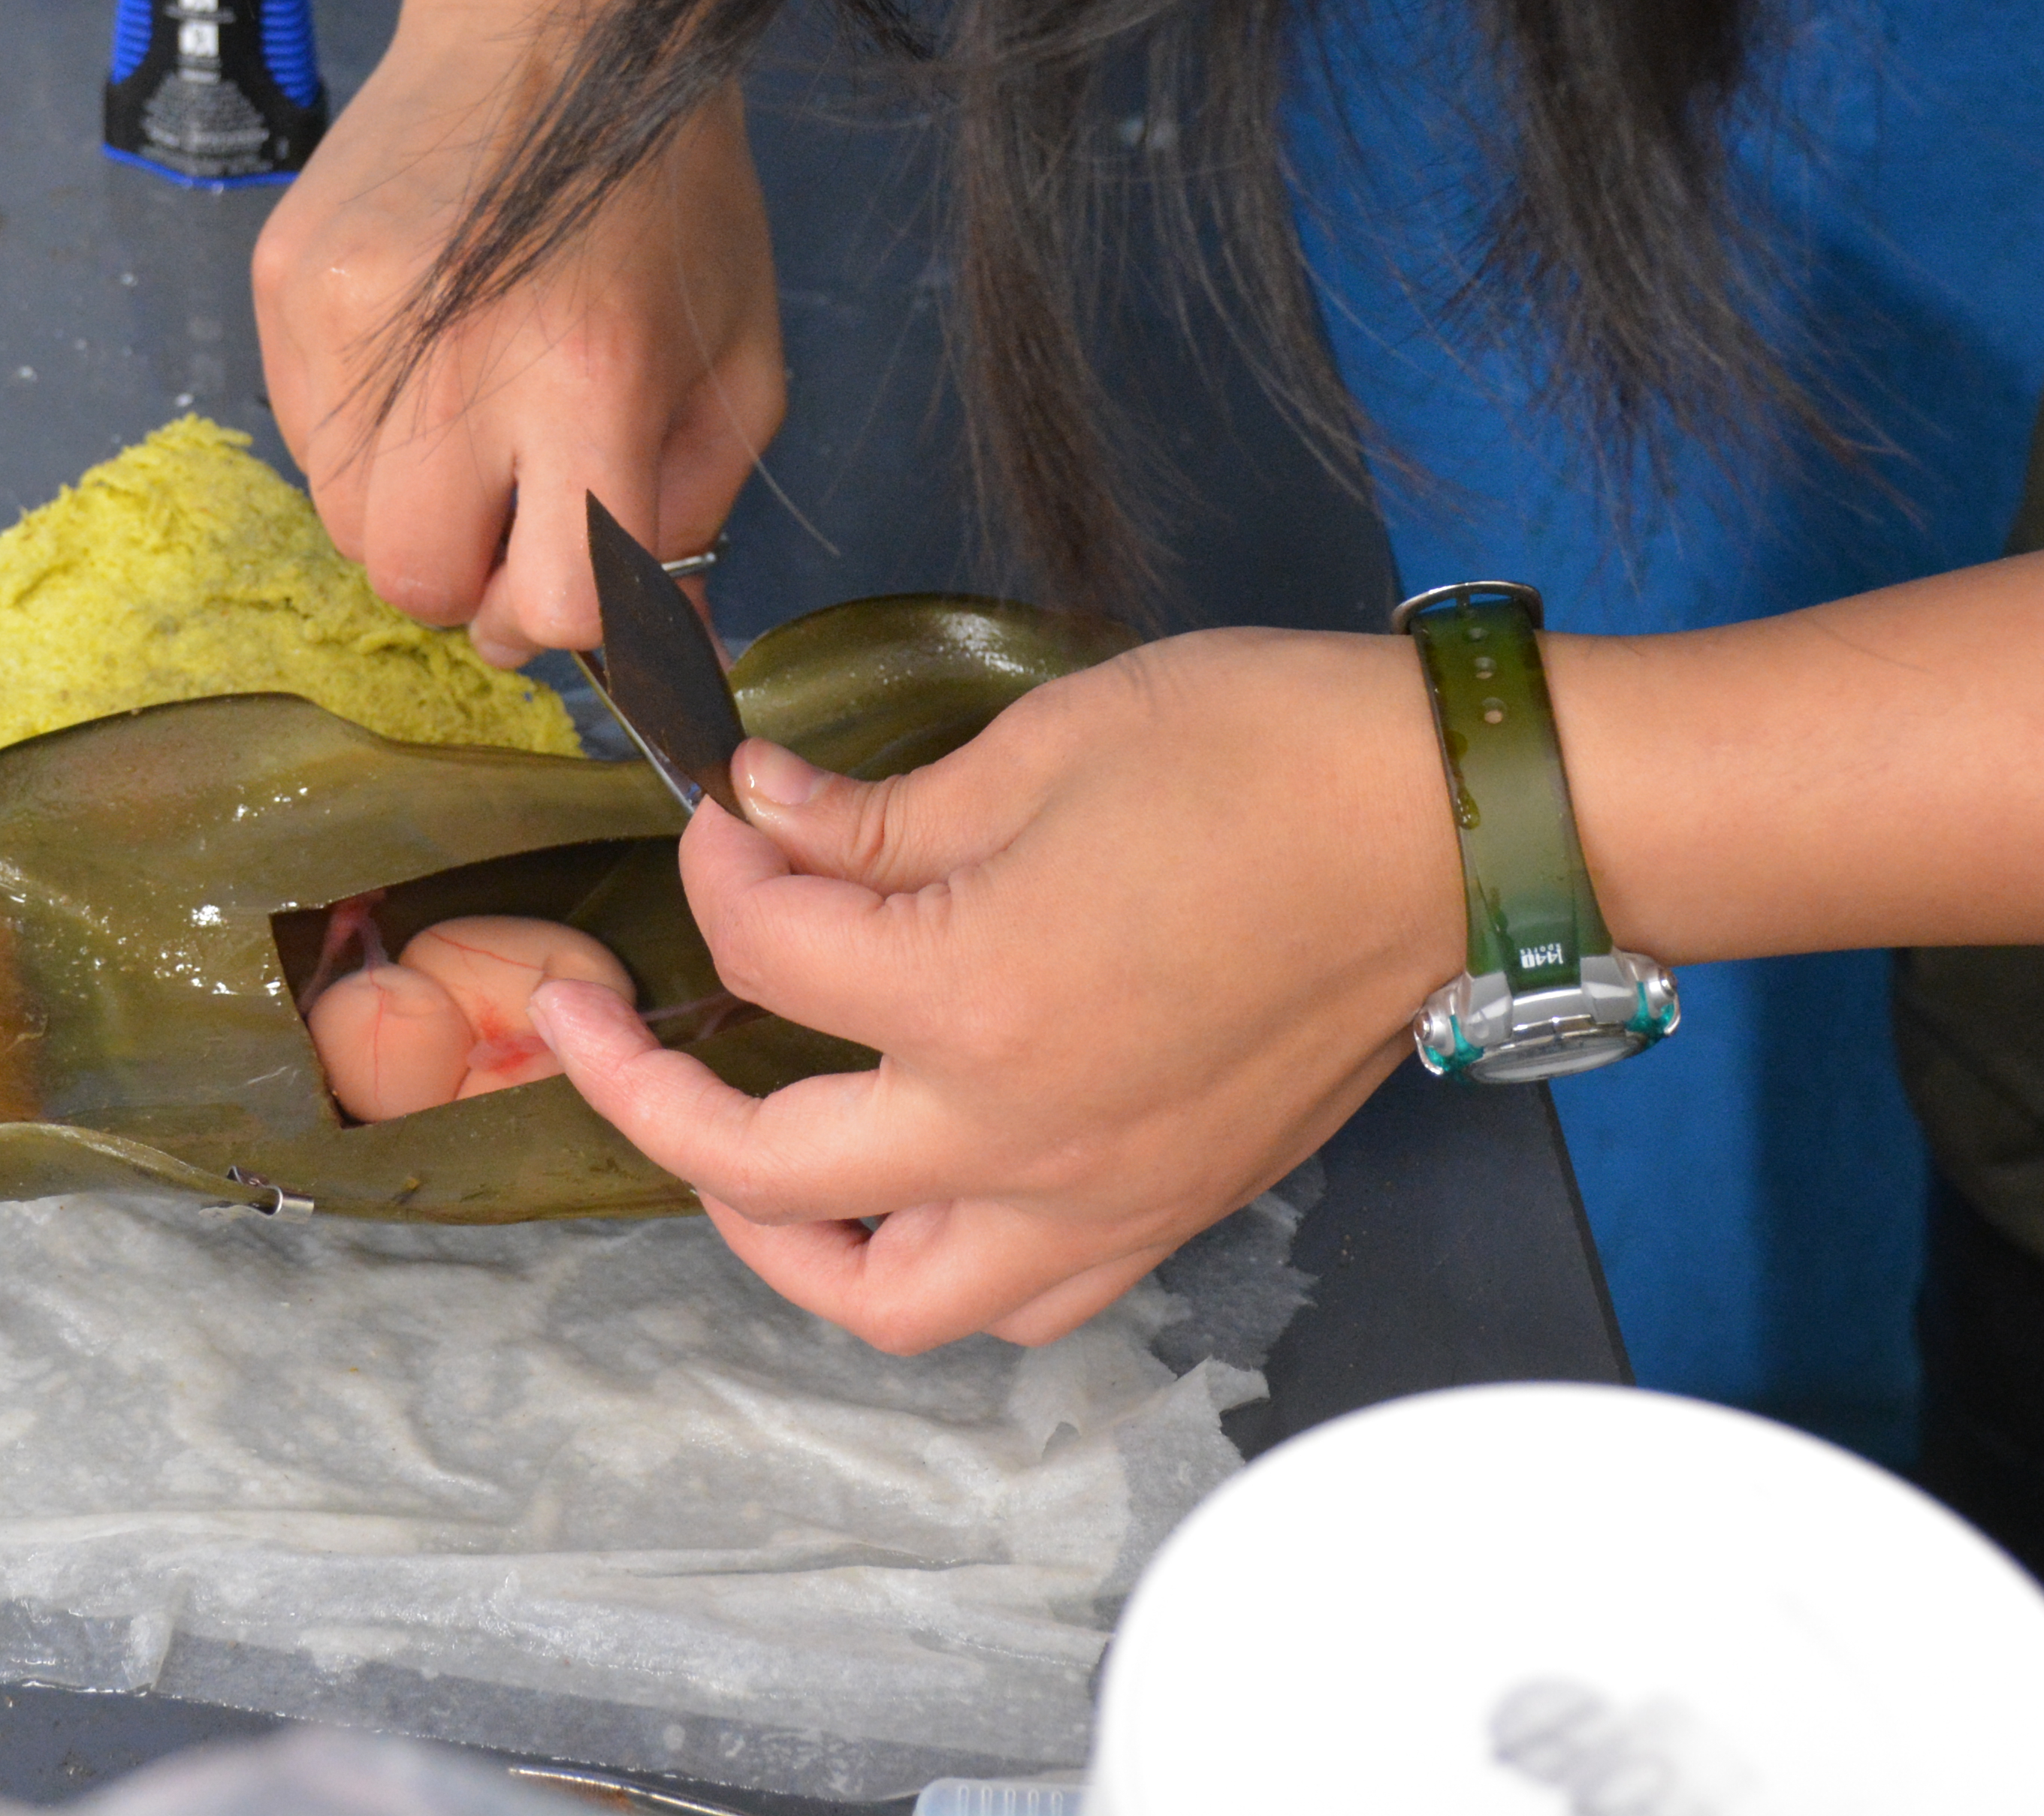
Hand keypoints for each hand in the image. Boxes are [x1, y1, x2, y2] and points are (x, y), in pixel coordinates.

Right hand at [254, 0, 782, 663]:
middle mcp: (450, 358)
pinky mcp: (282, 283)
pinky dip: (364, 437)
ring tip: (472, 416)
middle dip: (475, 578)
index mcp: (589, 376)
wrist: (556, 5)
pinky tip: (421, 355)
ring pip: (345, 524)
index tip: (591, 584)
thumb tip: (667, 659)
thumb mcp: (739, 358)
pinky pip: (303, 438)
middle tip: (522, 507)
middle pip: (417, 583)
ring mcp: (343, 319)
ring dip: (414, 510)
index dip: (577, 620)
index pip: (556, 603)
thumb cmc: (667, 186)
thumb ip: (694, 518)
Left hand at [535, 627, 1464, 1348]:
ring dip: (778, 1239)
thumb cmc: (1270, 757)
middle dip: (642, 1093)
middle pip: (761, 1167)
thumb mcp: (1041, 744)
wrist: (1453, 823)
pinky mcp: (1166, 1207)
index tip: (722, 815)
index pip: (762, 954)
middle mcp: (1020, 1134)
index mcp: (973, 997)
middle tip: (590, 1026)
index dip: (715, 866)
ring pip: (886, 1295)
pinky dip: (932, 1264)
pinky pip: (1017, 1299)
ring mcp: (1099, 1194)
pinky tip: (903, 1182)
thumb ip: (877, 812)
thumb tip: (763, 822)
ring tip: (731, 1153)